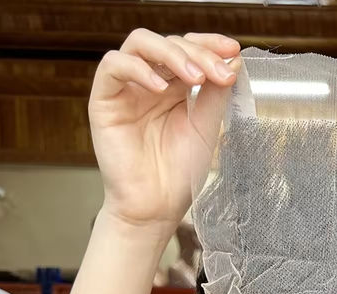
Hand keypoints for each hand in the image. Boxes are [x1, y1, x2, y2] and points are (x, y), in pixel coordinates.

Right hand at [89, 29, 240, 230]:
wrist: (156, 208)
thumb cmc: (179, 174)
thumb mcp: (207, 129)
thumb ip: (216, 95)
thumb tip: (232, 60)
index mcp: (175, 88)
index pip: (188, 50)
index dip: (209, 44)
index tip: (232, 50)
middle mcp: (149, 83)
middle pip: (168, 43)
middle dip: (197, 52)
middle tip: (219, 72)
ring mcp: (126, 89)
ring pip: (140, 44)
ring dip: (171, 54)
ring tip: (194, 77)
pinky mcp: (104, 100)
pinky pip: (113, 67)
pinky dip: (138, 69)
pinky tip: (161, 88)